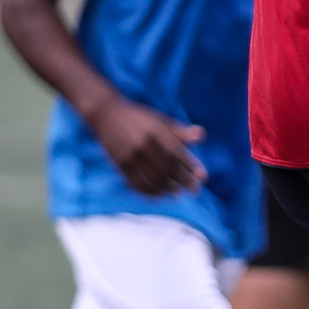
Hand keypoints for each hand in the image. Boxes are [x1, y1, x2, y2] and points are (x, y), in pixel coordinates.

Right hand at [90, 98, 207, 195]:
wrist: (106, 113)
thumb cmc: (139, 117)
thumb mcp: (160, 120)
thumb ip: (180, 131)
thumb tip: (202, 135)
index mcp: (156, 131)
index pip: (178, 153)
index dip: (191, 167)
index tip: (202, 177)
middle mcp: (144, 143)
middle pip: (168, 168)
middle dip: (184, 181)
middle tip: (194, 189)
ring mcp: (130, 155)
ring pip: (153, 179)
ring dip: (169, 189)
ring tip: (178, 192)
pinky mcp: (120, 164)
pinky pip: (137, 183)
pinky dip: (150, 192)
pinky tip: (160, 195)